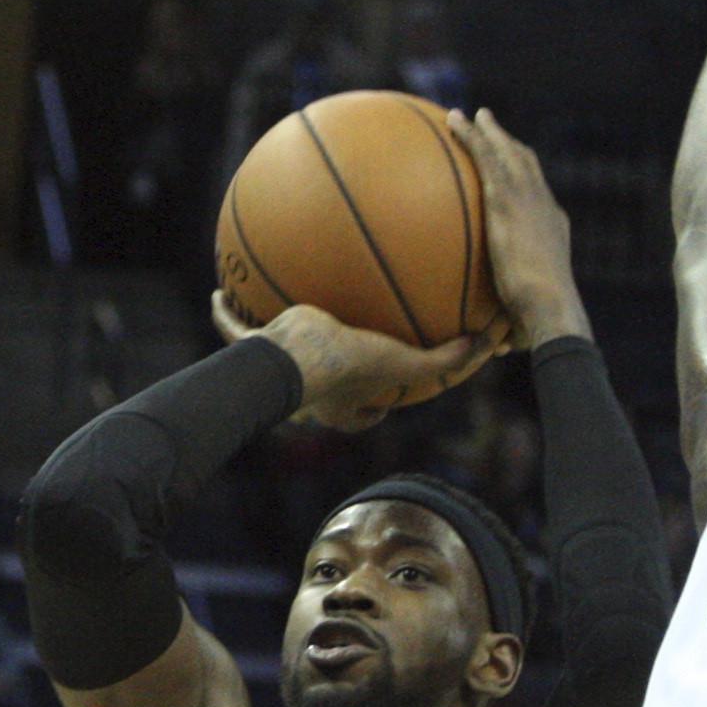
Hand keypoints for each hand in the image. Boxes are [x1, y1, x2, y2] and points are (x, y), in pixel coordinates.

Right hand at [212, 292, 496, 434]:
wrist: (294, 362)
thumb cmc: (347, 368)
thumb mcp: (404, 363)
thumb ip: (447, 358)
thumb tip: (489, 345)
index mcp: (344, 403)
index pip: (368, 414)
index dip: (379, 410)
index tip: (389, 399)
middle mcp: (311, 393)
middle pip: (323, 389)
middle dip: (331, 379)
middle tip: (340, 355)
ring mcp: (281, 370)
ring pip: (277, 358)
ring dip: (274, 345)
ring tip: (277, 320)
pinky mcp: (255, 349)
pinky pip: (235, 331)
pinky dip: (226, 314)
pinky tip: (217, 293)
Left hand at [446, 108, 587, 348]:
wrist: (551, 307)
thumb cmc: (541, 323)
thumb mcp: (524, 320)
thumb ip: (507, 326)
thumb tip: (493, 349)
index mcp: (553, 230)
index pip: (539, 198)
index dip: (527, 182)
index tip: (514, 173)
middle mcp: (545, 206)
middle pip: (527, 166)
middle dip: (510, 145)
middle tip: (492, 129)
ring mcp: (528, 198)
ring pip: (507, 152)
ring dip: (489, 131)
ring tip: (470, 115)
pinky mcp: (507, 197)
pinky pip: (487, 156)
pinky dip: (472, 136)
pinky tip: (454, 123)